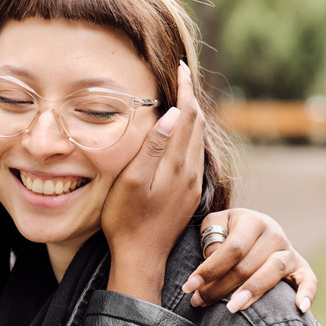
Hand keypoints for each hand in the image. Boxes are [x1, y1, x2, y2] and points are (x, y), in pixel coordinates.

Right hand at [103, 61, 204, 303]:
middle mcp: (190, 171)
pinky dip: (191, 134)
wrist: (141, 257)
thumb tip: (173, 114)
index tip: (181, 68)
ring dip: (192, 115)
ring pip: (199, 139)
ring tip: (182, 97)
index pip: (187, 116)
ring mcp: (191, 184)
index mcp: (176, 165)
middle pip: (197, 124)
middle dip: (190, 97)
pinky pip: (195, 154)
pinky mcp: (189, 194)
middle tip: (182, 75)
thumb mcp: (132, 181)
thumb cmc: (126, 220)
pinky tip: (183, 134)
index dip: (185, 89)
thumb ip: (153, 147)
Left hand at [182, 208, 317, 313]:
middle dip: (221, 286)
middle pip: (248, 264)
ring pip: (273, 272)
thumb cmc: (228, 230)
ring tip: (231, 308)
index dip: (209, 269)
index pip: (232, 249)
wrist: (255, 228)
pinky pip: (309, 280)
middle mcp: (274, 233)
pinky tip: (300, 308)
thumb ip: (211, 239)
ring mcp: (289, 250)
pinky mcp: (301, 266)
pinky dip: (307, 293)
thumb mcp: (215, 225)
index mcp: (252, 221)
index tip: (189, 286)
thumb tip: (211, 260)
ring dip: (252, 292)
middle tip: (200, 301)